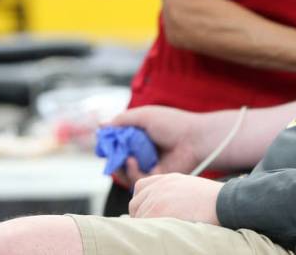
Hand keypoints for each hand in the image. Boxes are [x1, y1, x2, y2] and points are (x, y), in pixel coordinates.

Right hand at [106, 105, 240, 186]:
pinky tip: (132, 161)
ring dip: (119, 165)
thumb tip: (100, 126)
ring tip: (125, 156)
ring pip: (123, 173)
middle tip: (110, 153)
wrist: (195, 139)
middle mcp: (142, 152)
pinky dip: (131, 171)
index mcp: (139, 136)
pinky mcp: (154, 179)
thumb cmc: (172, 124)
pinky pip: (136, 180)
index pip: (117, 144)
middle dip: (112, 157)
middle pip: (117, 160)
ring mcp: (148, 166)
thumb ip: (122, 120)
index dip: (108, 145)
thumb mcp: (144, 116)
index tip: (102, 144)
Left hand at [129, 173, 222, 223]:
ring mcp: (157, 198)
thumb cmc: (214, 201)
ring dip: (145, 225)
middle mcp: (159, 186)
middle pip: (135, 204)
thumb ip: (173, 192)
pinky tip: (161, 234)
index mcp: (168, 179)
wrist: (224, 202)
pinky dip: (148, 232)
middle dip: (140, 216)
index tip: (147, 212)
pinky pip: (142, 225)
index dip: (142, 202)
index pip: (140, 188)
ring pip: (138, 217)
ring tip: (160, 231)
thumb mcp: (190, 187)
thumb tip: (165, 209)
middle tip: (152, 226)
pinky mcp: (158, 211)